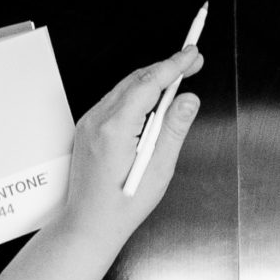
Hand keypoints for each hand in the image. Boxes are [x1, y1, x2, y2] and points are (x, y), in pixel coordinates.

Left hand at [46, 46, 204, 251]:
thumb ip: (174, 129)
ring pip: (124, 88)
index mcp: (115, 128)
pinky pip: (113, 100)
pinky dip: (136, 93)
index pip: (149, 84)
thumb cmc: (123, 205)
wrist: (88, 224)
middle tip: (192, 62)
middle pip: (136, 80)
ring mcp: (88, 123)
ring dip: (151, 79)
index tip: (192, 54)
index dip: (173, 65)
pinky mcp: (86, 129)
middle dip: (166, 68)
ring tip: (177, 77)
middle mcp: (97, 120)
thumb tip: (188, 100)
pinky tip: (152, 99)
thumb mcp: (159, 169)